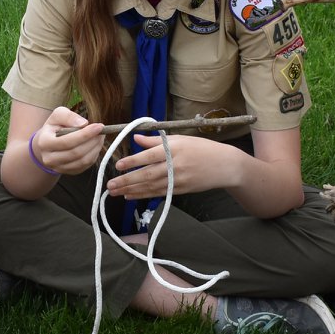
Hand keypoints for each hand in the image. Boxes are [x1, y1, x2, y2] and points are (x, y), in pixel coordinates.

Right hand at [27, 107, 104, 176]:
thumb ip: (68, 116)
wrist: (46, 144)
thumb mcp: (57, 115)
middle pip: (76, 153)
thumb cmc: (54, 127)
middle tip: (102, 131)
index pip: (67, 141)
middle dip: (92, 141)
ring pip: (82, 161)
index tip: (99, 126)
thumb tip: (83, 123)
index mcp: (44, 143)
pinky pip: (85, 166)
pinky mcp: (68, 172)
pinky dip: (94, 155)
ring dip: (96, 148)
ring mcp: (59, 168)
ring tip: (100, 137)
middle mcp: (49, 159)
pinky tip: (96, 145)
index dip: (85, 134)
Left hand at [108, 133, 235, 198]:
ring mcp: (178, 180)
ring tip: (115, 191)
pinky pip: (158, 193)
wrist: (224, 165)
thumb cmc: (201, 148)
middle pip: (147, 174)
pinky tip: (130, 195)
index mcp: (174, 149)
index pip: (149, 155)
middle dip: (127, 180)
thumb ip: (155, 140)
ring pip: (151, 186)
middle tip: (110, 184)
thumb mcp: (179, 139)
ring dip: (131, 189)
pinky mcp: (180, 190)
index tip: (118, 165)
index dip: (133, 161)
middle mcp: (175, 165)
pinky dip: (143, 195)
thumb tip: (135, 138)